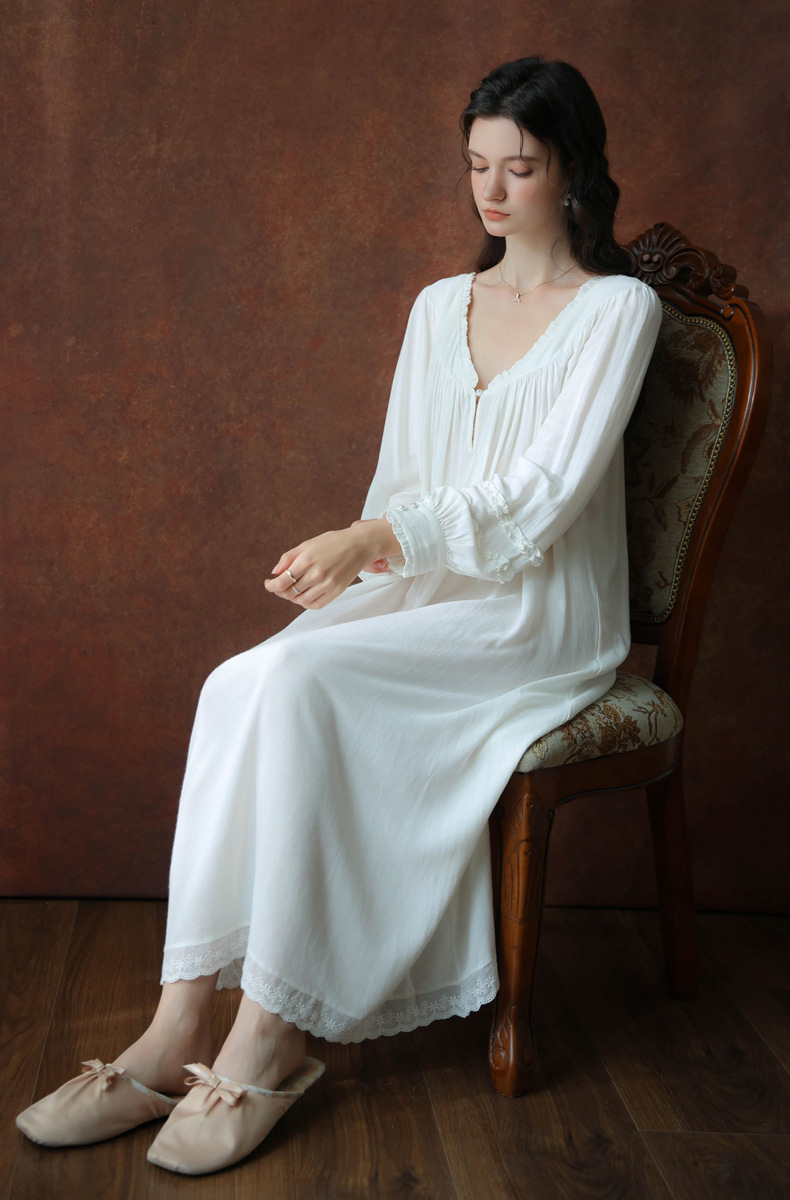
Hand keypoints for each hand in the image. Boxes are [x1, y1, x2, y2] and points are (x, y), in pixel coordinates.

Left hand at [265, 519, 400, 609]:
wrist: (360, 545)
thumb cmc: (333, 542)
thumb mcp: (308, 544)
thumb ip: (288, 558)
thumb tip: (275, 572)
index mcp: (307, 559)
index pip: (282, 581)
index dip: (271, 586)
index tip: (268, 583)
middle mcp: (317, 574)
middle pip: (290, 592)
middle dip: (281, 591)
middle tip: (281, 585)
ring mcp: (328, 584)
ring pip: (301, 601)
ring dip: (293, 597)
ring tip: (294, 589)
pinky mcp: (336, 591)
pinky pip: (316, 605)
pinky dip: (306, 603)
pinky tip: (305, 594)